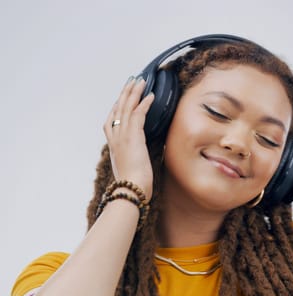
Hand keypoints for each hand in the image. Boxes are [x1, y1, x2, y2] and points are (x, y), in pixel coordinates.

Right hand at [103, 77, 154, 200]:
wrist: (130, 189)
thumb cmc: (133, 183)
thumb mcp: (129, 166)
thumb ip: (131, 156)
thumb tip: (137, 155)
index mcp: (113, 144)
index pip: (112, 119)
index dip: (119, 104)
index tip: (124, 95)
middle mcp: (115, 137)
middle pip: (118, 108)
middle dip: (126, 93)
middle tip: (133, 80)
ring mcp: (122, 136)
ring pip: (127, 108)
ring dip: (134, 93)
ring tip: (141, 81)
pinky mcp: (133, 137)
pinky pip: (138, 115)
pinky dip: (144, 104)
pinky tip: (150, 96)